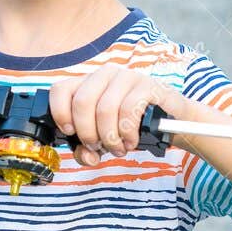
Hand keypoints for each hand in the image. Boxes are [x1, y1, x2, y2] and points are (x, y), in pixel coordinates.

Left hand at [48, 64, 187, 165]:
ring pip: (105, 108)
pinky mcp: (148, 85)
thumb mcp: (104, 139)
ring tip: (119, 148)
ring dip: (110, 137)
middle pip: (82, 102)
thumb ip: (87, 149)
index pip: (60, 89)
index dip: (59, 114)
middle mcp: (105, 75)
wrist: (171, 120)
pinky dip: (127, 132)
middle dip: (88, 132)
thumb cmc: (132, 126)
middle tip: (99, 147)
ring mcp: (127, 77)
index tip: (70, 133)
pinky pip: (129, 110)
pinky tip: (131, 141)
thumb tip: (86, 156)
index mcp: (88, 83)